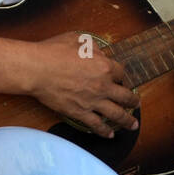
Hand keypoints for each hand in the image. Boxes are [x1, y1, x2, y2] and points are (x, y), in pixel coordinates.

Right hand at [23, 31, 139, 138]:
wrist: (37, 69)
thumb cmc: (54, 52)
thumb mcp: (78, 40)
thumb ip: (93, 47)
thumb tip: (99, 53)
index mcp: (105, 66)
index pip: (122, 74)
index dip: (123, 78)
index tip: (123, 81)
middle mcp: (103, 86)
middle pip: (125, 96)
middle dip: (133, 101)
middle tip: (136, 103)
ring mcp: (92, 101)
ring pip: (116, 114)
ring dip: (127, 120)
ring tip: (132, 125)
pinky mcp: (80, 112)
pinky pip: (96, 125)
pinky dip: (104, 131)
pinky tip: (109, 134)